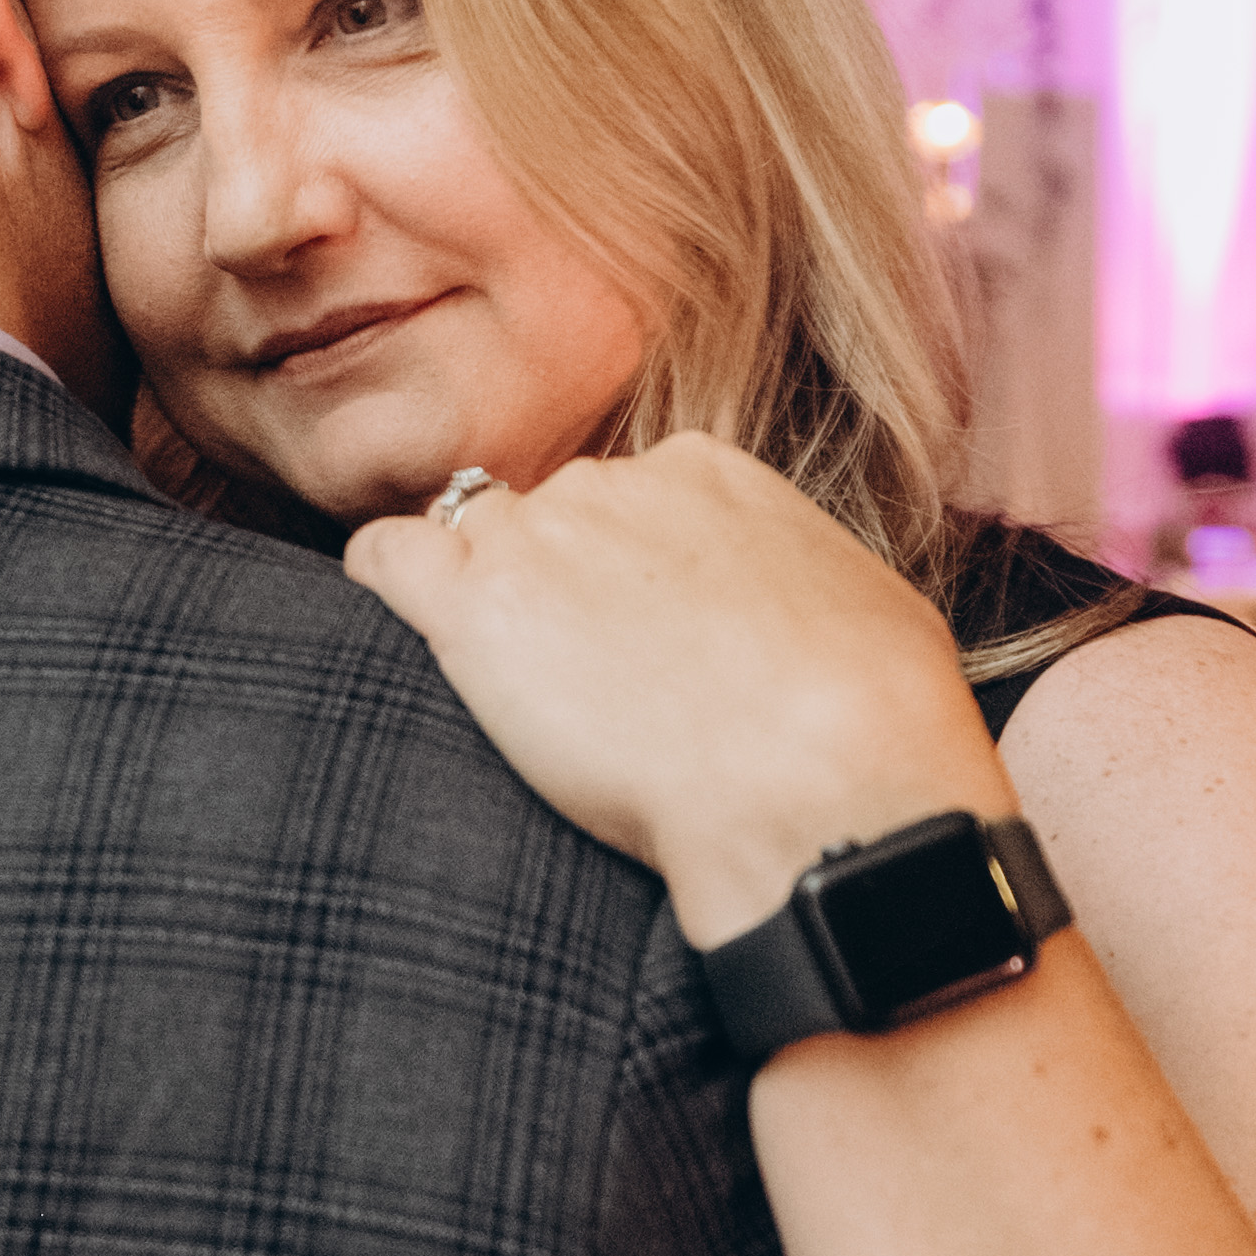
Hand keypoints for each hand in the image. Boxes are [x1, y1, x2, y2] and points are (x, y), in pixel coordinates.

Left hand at [342, 435, 1003, 949]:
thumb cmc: (871, 714)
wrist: (820, 783)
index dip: (626, 570)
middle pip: (551, 516)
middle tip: (584, 680)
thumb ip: (796, 576)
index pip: (630, 498)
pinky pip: (385, 558)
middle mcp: (614, 483)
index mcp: (707, 472)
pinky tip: (405, 630)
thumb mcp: (864, 606)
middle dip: (557, 585)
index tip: (637, 636)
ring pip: (467, 531)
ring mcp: (537, 535)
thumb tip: (791, 604)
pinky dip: (384, 586)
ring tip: (503, 675)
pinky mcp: (472, 605)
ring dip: (478, 593)